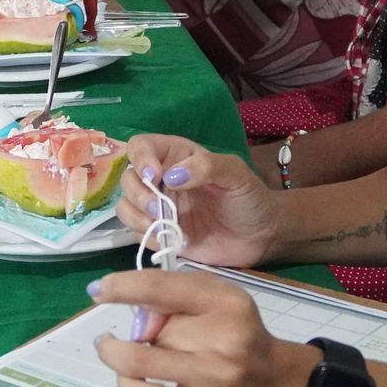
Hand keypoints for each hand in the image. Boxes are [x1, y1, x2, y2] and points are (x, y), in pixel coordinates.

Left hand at [90, 269, 317, 386]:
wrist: (274, 385)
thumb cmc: (236, 334)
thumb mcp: (216, 300)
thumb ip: (175, 296)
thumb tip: (130, 311)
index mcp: (226, 301)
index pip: (162, 288)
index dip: (123, 287)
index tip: (99, 290)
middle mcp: (225, 338)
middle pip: (152, 328)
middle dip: (139, 328)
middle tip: (144, 332)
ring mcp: (215, 378)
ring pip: (140, 361)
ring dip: (117, 354)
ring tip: (111, 348)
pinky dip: (127, 384)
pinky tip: (126, 377)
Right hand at [116, 135, 285, 267]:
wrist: (261, 237)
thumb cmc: (249, 198)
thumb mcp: (235, 174)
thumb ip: (206, 167)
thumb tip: (171, 176)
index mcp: (176, 157)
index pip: (141, 146)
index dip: (140, 158)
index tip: (154, 175)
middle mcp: (161, 180)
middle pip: (127, 178)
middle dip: (138, 193)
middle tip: (159, 208)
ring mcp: (158, 209)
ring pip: (125, 206)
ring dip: (136, 216)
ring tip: (163, 226)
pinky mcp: (159, 235)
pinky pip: (135, 233)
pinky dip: (146, 235)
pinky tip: (170, 239)